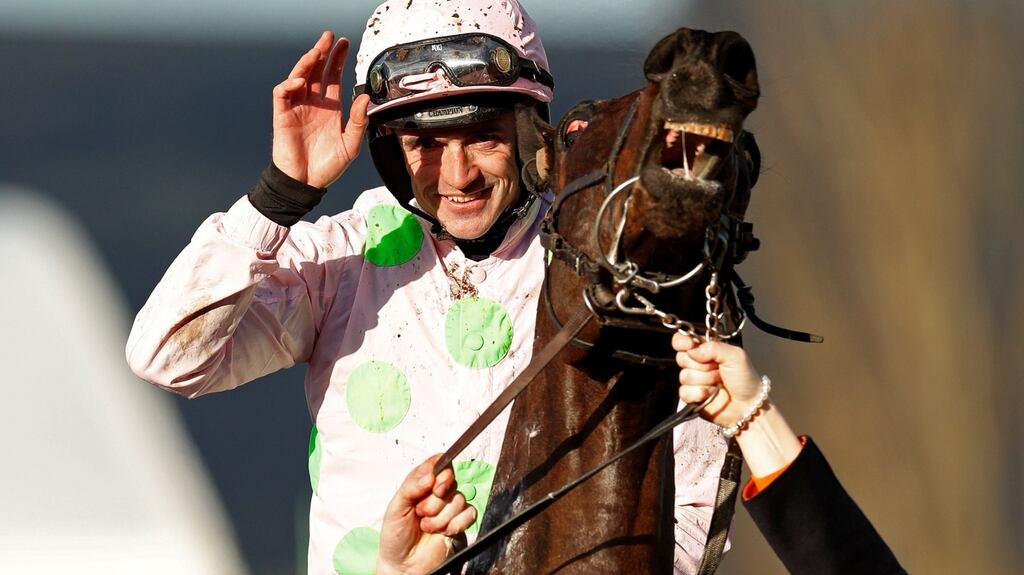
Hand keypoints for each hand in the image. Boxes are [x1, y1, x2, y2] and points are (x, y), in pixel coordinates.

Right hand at [272, 31, 370, 188]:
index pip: (333, 77)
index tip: (344, 44)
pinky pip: (282, 93)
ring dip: (306, 63)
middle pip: (316, 71)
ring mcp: (297, 108)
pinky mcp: (283, 116)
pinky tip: (300, 80)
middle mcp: (314, 104)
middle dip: (322, 52)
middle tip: (329, 37)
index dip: (337, 60)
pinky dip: (289, 84)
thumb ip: (358, 122)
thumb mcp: (351, 145)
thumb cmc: (327, 166)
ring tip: (315, 51)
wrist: (306, 183)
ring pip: (299, 77)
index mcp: (330, 108)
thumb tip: (365, 98)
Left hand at [377, 454, 476, 574]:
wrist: (403, 565)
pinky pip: (470, 513)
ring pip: (459, 499)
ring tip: (426, 526)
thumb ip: (411, 487)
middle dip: (435, 501)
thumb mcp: (396, 507)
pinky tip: (443, 532)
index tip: (433, 484)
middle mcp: (437, 493)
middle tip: (421, 512)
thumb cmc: (395, 536)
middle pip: (451, 481)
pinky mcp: (461, 523)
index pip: (439, 464)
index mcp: (421, 484)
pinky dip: (455, 524)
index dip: (440, 471)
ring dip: (441, 517)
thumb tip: (430, 475)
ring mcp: (450, 508)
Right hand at [672, 333, 764, 427]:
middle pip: (681, 358)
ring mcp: (693, 381)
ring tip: (719, 383)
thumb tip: (692, 350)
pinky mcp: (691, 397)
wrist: (748, 406)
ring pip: (685, 376)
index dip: (682, 342)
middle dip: (702, 365)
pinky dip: (699, 393)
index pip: (682, 340)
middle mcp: (697, 364)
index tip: (690, 345)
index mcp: (705, 350)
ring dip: (705, 380)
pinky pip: (684, 392)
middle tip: (718, 369)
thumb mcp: (735, 356)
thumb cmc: (745, 379)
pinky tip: (711, 394)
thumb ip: (713, 347)